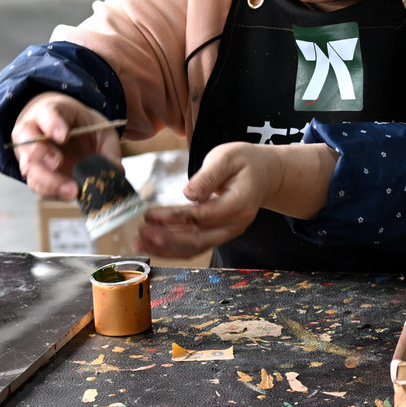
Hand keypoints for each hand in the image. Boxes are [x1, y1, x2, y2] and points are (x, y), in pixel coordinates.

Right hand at [13, 92, 120, 199]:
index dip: (53, 125)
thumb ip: (108, 148)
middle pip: (29, 142)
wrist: (67, 131)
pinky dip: (53, 192)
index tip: (63, 136)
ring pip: (29, 168)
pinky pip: (37, 185)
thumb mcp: (101, 129)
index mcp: (50, 112)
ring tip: (71, 189)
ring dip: (48, 180)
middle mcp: (32, 132)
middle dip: (42, 153)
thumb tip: (116, 171)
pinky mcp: (34, 174)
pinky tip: (69, 194)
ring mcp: (29, 154)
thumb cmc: (81, 127)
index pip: (47, 114)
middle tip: (58, 162)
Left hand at [138, 142, 285, 256]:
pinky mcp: (218, 234)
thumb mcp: (228, 157)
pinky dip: (172, 247)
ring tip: (140, 243)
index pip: (204, 216)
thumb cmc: (245, 162)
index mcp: (239, 204)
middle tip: (140, 234)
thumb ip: (208, 176)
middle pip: (198, 240)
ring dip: (165, 248)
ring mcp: (228, 232)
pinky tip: (153, 244)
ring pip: (195, 248)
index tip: (151, 216)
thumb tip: (188, 194)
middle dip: (166, 240)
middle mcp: (235, 224)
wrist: (265, 175)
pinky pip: (195, 246)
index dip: (175, 218)